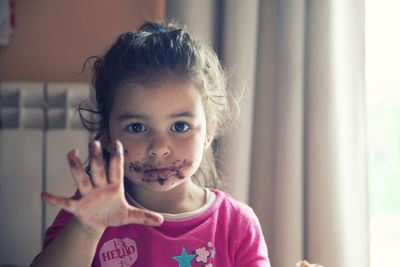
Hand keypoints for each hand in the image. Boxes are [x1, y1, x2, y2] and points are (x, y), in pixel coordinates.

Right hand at [42, 140, 162, 233]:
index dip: (117, 157)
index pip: (116, 169)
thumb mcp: (130, 216)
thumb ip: (144, 216)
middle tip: (94, 142)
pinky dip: (55, 200)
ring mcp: (88, 195)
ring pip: (82, 179)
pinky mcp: (78, 206)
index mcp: (115, 187)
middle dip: (97, 157)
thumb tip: (161, 220)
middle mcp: (100, 187)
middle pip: (98, 170)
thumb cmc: (114, 214)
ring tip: (71, 153)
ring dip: (76, 168)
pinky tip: (44, 195)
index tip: (117, 142)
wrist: (99, 223)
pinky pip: (66, 202)